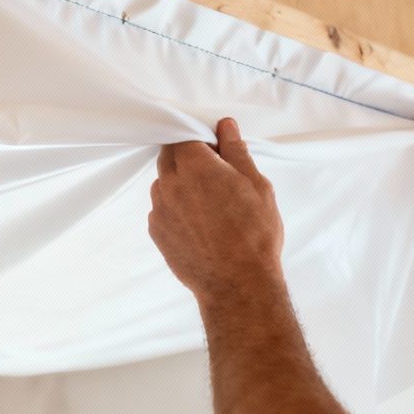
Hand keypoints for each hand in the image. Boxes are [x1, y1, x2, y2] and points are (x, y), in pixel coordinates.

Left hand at [149, 118, 283, 304]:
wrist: (238, 285)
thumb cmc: (253, 236)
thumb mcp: (256, 185)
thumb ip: (236, 152)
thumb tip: (226, 128)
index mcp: (195, 166)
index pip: (184, 135)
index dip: (200, 139)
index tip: (215, 148)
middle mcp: (170, 184)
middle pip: (169, 156)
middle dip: (188, 158)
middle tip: (214, 174)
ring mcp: (159, 208)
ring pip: (164, 182)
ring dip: (180, 183)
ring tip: (209, 204)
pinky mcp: (156, 231)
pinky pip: (162, 208)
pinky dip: (176, 208)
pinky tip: (199, 222)